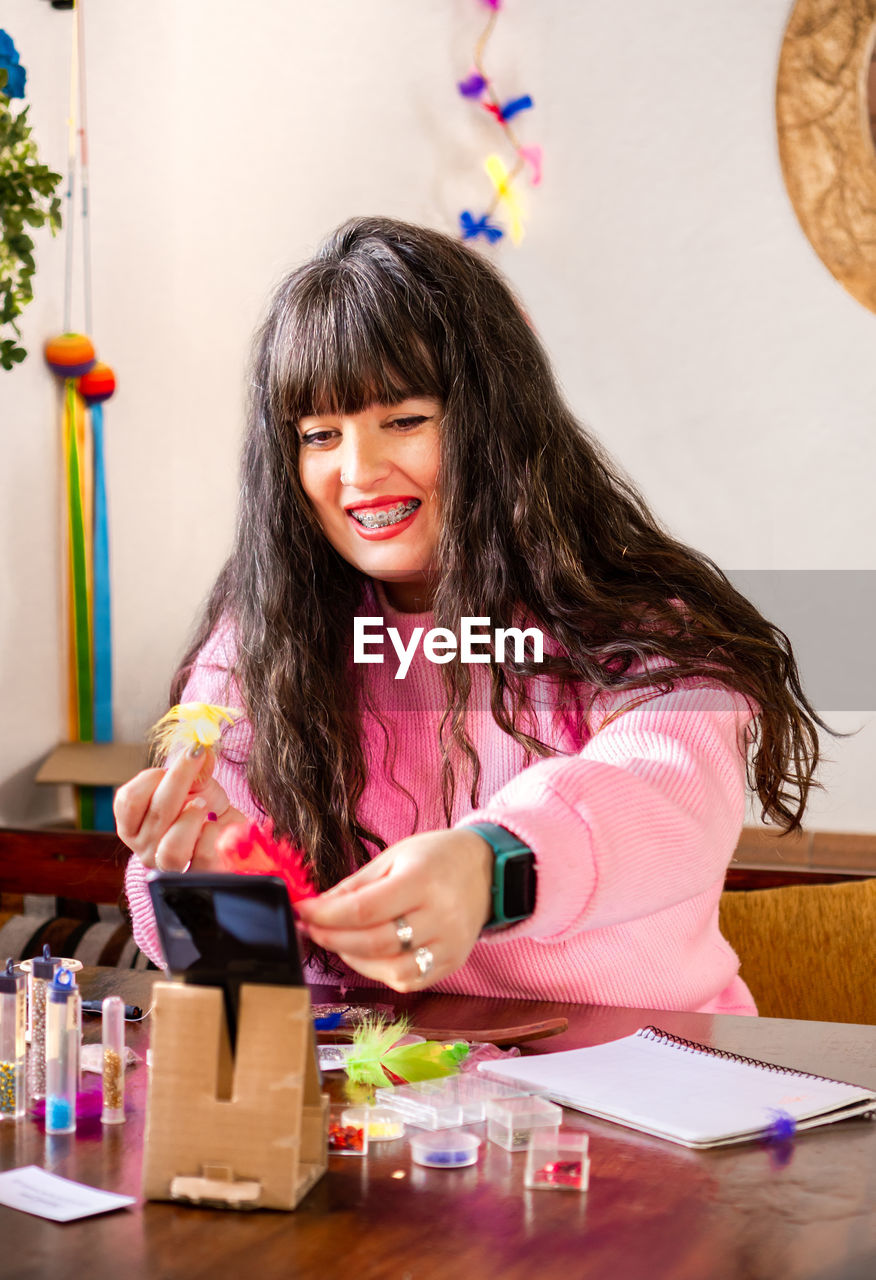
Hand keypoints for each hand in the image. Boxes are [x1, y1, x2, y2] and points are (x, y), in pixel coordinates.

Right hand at [113, 745, 245, 872]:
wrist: (228, 834)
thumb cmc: (204, 808)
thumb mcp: (196, 783)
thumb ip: (194, 766)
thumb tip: (200, 745)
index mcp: (131, 824)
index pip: (128, 800)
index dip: (152, 776)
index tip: (174, 759)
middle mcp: (144, 848)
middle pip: (157, 814)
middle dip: (179, 779)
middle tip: (197, 758)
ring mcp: (169, 867)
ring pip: (173, 849)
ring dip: (191, 818)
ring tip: (203, 805)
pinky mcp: (198, 876)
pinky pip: (203, 857)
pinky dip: (213, 833)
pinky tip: (215, 824)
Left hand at [296, 828, 492, 991]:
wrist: (486, 869)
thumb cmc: (436, 858)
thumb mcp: (393, 857)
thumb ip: (355, 886)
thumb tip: (317, 907)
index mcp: (422, 880)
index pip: (365, 908)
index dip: (327, 915)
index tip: (304, 911)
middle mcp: (440, 916)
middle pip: (375, 942)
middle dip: (333, 938)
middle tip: (312, 929)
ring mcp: (449, 944)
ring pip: (390, 969)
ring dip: (354, 959)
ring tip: (338, 941)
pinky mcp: (453, 962)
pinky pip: (409, 980)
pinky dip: (380, 972)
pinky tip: (366, 955)